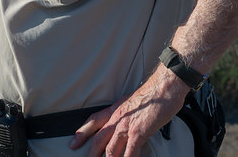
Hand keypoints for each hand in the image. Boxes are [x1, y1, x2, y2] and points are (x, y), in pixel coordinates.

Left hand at [68, 66, 188, 156]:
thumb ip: (126, 115)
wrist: (164, 87)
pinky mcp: (138, 132)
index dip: (82, 132)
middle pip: (99, 139)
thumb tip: (124, 126)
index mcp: (115, 110)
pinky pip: (129, 152)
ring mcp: (127, 126)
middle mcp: (118, 118)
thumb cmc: (153, 95)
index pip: (94, 121)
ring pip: (111, 150)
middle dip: (91, 153)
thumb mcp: (132, 103)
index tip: (74, 142)